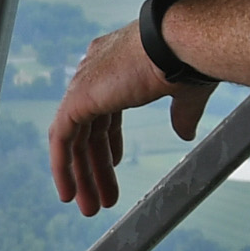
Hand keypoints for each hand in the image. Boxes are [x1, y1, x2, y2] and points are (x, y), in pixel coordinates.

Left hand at [48, 27, 211, 217]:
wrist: (180, 43)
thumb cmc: (189, 59)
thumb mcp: (185, 93)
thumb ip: (181, 114)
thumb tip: (184, 134)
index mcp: (118, 62)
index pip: (107, 109)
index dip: (110, 140)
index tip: (115, 163)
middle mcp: (96, 70)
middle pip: (91, 128)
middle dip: (96, 166)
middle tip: (101, 199)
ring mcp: (84, 84)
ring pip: (75, 138)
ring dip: (82, 175)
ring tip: (90, 207)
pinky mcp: (76, 99)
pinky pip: (60, 139)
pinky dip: (62, 167)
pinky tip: (69, 193)